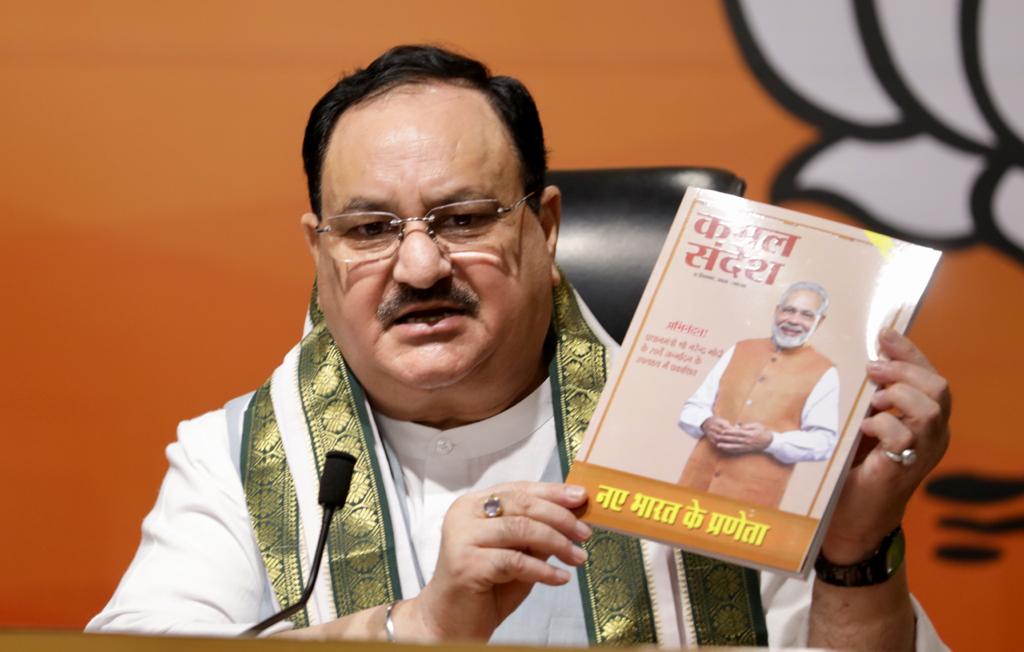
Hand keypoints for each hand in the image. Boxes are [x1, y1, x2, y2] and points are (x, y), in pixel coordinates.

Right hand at [402, 482, 590, 640]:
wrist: (450, 622)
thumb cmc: (485, 587)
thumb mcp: (517, 552)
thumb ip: (536, 532)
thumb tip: (573, 516)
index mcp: (474, 504)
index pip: (519, 489)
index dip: (552, 491)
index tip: (580, 498)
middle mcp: (464, 514)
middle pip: (521, 504)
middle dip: (560, 518)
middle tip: (584, 534)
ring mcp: (461, 538)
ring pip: (520, 529)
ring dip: (556, 543)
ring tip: (577, 558)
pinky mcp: (465, 564)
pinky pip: (515, 561)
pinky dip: (543, 570)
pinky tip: (559, 579)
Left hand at [704, 417, 771, 452]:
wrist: (770, 442)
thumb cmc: (764, 431)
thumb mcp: (757, 425)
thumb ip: (747, 425)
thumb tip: (738, 424)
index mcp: (749, 434)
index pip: (737, 433)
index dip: (729, 432)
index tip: (723, 431)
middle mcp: (747, 441)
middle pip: (734, 440)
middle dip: (725, 439)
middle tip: (717, 438)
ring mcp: (746, 446)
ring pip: (734, 446)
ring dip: (726, 446)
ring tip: (718, 445)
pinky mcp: (746, 450)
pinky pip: (737, 450)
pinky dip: (731, 450)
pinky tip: (725, 449)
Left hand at [823, 329, 950, 562]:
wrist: (851, 517)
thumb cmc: (857, 468)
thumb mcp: (866, 423)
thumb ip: (871, 397)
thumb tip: (863, 359)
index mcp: (926, 420)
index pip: (929, 375)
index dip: (909, 351)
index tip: (883, 333)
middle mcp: (933, 436)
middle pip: (939, 387)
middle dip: (904, 369)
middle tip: (872, 369)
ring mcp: (923, 453)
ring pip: (931, 408)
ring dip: (898, 395)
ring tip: (873, 401)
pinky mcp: (904, 469)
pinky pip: (905, 436)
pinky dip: (884, 424)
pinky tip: (867, 428)